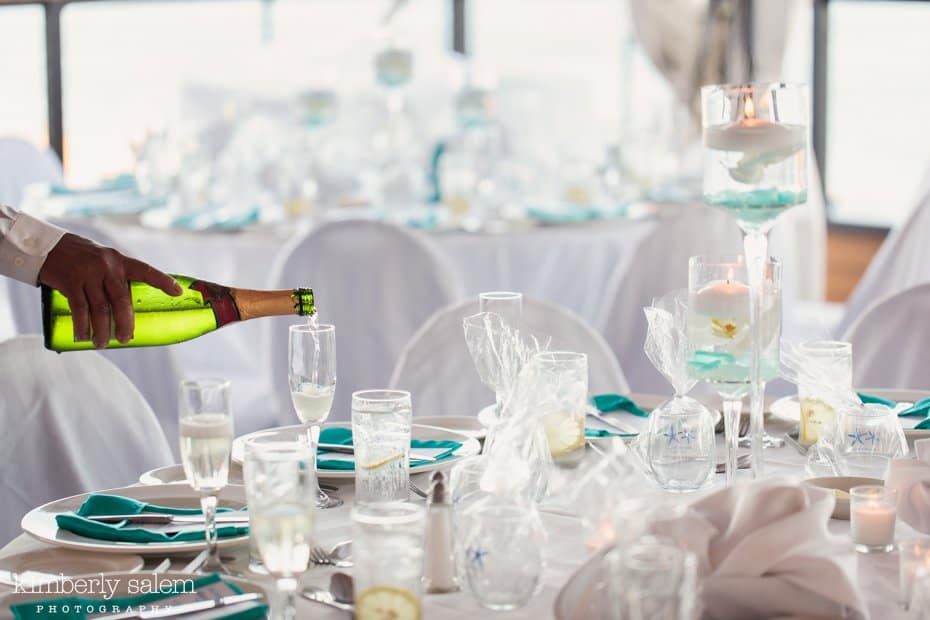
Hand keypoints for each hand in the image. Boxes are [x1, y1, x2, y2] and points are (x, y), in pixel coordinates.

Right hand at [38, 233, 181, 347]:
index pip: (145, 271)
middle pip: (122, 300)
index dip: (163, 281)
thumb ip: (115, 280)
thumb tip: (125, 312)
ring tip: (103, 343)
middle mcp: (107, 266)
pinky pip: (80, 309)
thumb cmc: (81, 258)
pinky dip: (82, 326)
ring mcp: (88, 274)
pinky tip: (83, 336)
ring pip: (100, 309)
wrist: (48, 246)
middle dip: (126, 323)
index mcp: (120, 261)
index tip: (178, 293)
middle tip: (126, 338)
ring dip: (102, 330)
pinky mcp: (70, 282)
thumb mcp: (103, 261)